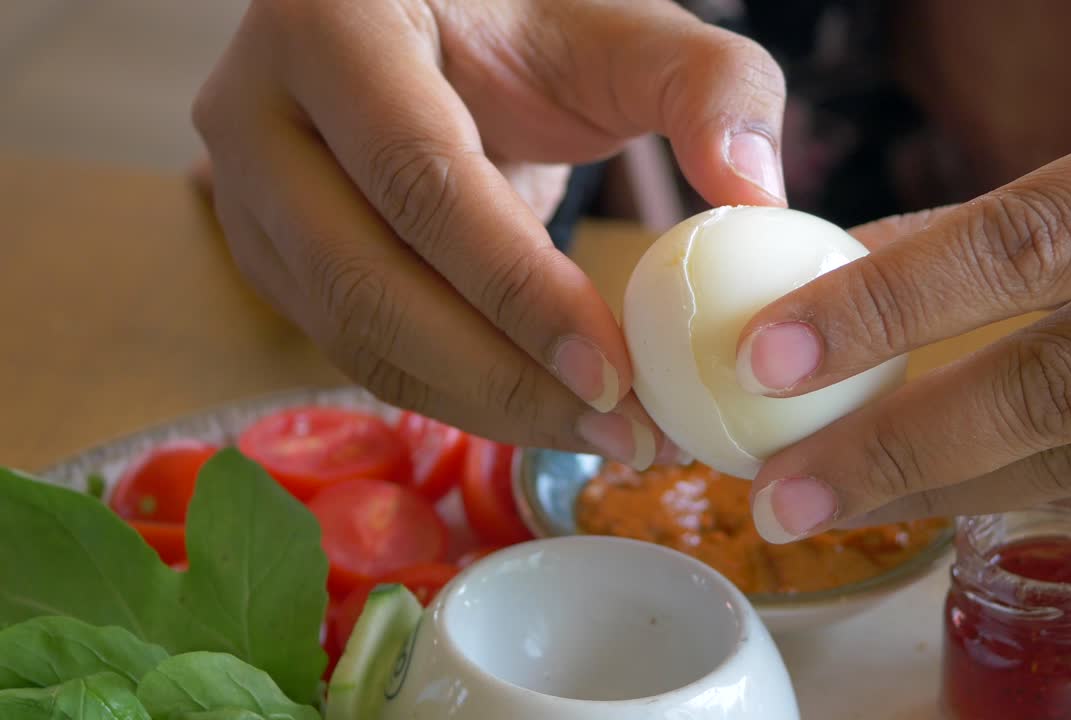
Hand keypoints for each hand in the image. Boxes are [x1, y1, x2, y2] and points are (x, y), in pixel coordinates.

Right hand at [193, 0, 785, 467]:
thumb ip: (712, 87)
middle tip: (618, 434)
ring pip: (353, 333)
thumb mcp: (627, 32)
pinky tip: (538, 412)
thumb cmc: (533, 26)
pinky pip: (354, 348)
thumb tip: (757, 196)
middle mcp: (260, 109)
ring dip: (480, 404)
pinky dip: (448, 394)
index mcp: (335, 23)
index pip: (421, 178)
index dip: (516, 290)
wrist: (441, 40)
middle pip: (367, 278)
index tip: (617, 374)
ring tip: (598, 437)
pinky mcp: (267, 254)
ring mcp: (247, 190)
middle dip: (499, 377)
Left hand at [736, 77, 1070, 540]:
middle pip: (1066, 380)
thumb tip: (855, 262)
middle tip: (783, 489)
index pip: (1030, 237)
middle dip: (905, 446)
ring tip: (844, 504)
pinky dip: (1056, 498)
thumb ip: (1027, 223)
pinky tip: (966, 497)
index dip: (892, 304)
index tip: (772, 355)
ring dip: (960, 489)